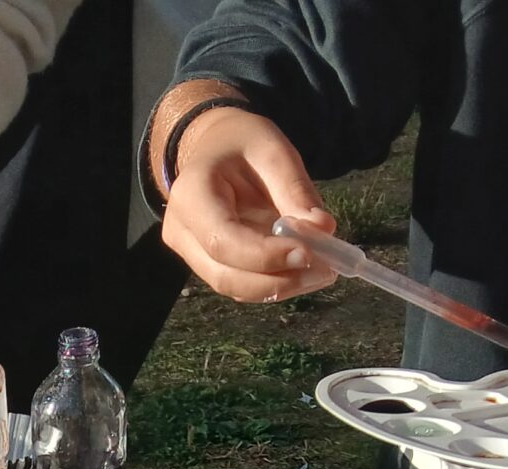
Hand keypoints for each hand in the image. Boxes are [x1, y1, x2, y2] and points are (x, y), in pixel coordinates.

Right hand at [159, 107, 340, 303]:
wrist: (212, 147)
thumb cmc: (240, 143)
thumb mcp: (273, 150)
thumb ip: (295, 190)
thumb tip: (323, 230)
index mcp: (192, 195)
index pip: (223, 241)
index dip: (265, 257)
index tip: (310, 254)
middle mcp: (182, 231)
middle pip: (226, 275)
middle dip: (278, 281)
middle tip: (325, 270)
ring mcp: (189, 253)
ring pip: (233, 287)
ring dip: (280, 287)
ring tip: (321, 272)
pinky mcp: (206, 264)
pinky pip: (240, 284)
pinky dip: (274, 284)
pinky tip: (304, 271)